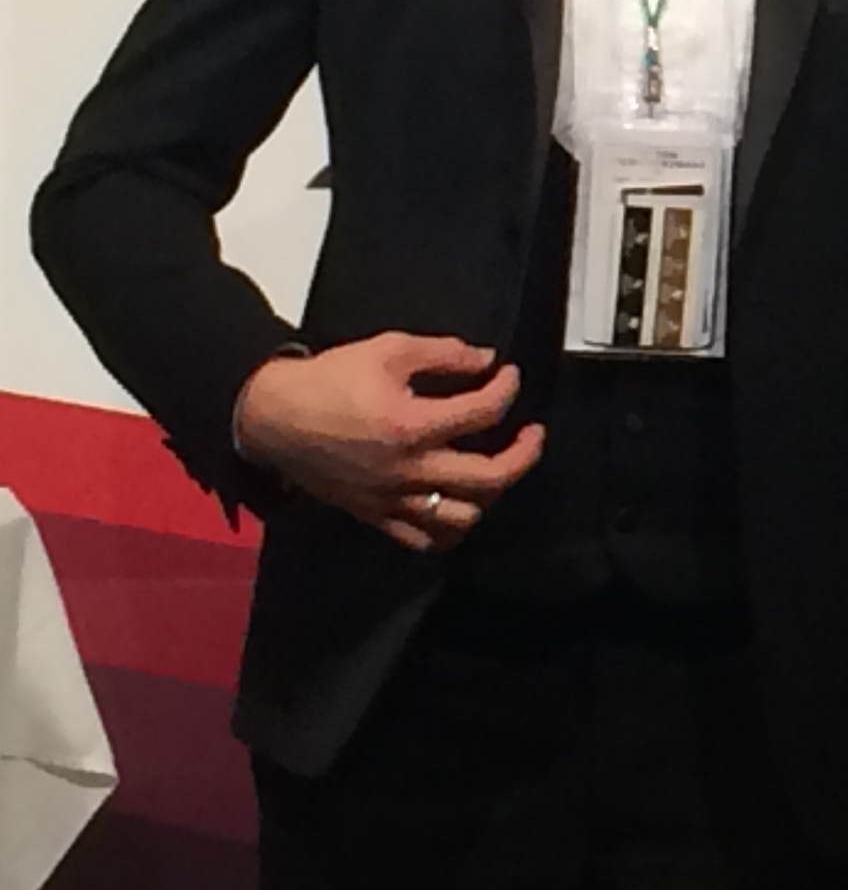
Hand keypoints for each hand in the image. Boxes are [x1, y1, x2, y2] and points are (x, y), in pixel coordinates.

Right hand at [230, 334, 544, 551]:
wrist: (272, 417)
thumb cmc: (330, 380)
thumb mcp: (388, 350)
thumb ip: (444, 353)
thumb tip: (487, 360)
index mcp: (412, 426)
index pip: (485, 412)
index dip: (507, 388)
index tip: (508, 374)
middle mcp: (408, 471)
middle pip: (490, 478)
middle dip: (524, 454)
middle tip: (532, 432)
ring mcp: (391, 500)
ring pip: (462, 518)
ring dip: (490, 494)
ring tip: (495, 467)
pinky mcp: (373, 516)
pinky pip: (422, 539)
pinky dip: (450, 527)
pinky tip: (460, 502)